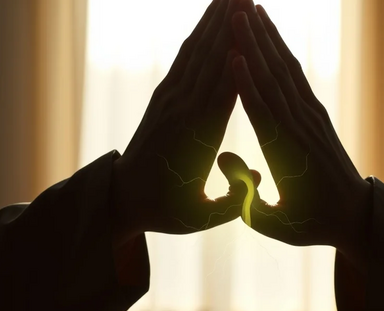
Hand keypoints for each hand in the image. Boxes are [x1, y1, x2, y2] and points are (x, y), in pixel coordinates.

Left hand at [113, 0, 259, 238]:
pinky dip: (200, 34)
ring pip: (197, 52)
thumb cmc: (168, 211)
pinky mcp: (163, 96)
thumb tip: (260, 172)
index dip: (239, 55)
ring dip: (214, 20)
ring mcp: (171, 100)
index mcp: (198, 138)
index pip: (224, 90)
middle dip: (229, 24)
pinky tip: (212, 16)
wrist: (123, 199)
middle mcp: (183, 111)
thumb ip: (233, 199)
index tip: (253, 28)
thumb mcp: (201, 217)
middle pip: (211, 59)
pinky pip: (184, 59)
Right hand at [230, 2, 372, 257]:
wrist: (355, 216)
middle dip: (254, 45)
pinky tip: (269, 31)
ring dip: (267, 38)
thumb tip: (223, 158)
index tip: (231, 54)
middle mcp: (301, 130)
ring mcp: (311, 118)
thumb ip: (246, 199)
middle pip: (273, 81)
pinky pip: (296, 76)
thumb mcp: (275, 224)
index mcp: (288, 158)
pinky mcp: (316, 112)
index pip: (264, 115)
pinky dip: (281, 51)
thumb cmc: (309, 224)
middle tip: (235, 11)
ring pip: (286, 71)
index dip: (246, 84)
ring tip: (249, 8)